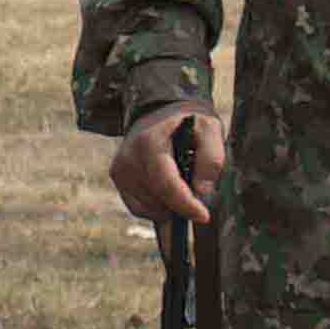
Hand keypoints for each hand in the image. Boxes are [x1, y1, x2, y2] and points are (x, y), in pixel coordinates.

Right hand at [104, 103, 224, 229]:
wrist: (160, 113)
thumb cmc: (188, 124)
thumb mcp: (209, 131)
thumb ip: (211, 158)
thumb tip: (201, 191)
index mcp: (149, 142)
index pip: (166, 184)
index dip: (185, 204)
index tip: (204, 216)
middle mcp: (128, 157)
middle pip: (158, 200)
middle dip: (181, 204)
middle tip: (196, 189)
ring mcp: (120, 170)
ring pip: (149, 208)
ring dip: (169, 204)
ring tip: (179, 181)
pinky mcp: (118, 179)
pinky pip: (139, 208)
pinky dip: (157, 206)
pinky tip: (166, 189)